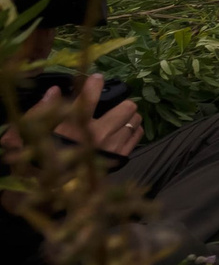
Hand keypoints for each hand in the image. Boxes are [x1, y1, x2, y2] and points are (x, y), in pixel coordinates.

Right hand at [2, 76, 143, 158]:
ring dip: (129, 116)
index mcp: (75, 127)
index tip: (97, 78)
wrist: (50, 186)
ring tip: (120, 117)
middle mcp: (98, 135)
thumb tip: (55, 90)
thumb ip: (44, 109)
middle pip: (126, 107)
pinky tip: (124, 130)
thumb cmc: (41, 155)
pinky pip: (137, 136)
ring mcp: (112, 147)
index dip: (94, 84)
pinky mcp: (119, 157)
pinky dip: (134, 129)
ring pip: (135, 120)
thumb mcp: (35, 132)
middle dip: (122, 102)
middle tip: (114, 104)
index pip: (89, 98)